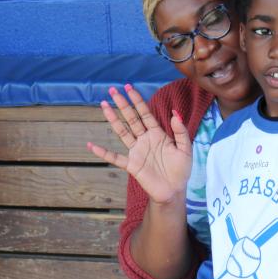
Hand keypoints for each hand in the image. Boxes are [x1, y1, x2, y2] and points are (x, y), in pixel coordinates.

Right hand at [86, 85, 191, 203]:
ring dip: (113, 119)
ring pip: (122, 132)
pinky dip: (103, 152)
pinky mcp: (132, 165)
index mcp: (158, 134)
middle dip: (123, 104)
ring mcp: (137, 152)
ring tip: (104, 105)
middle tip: (113, 90)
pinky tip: (91, 146)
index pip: (145, 114)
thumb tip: (175, 113)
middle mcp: (145, 140)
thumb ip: (181, 132)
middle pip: (131, 119)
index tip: (129, 88)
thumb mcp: (186, 149)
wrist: (174, 190)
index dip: (138, 101)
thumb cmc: (181, 170)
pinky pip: (115, 158)